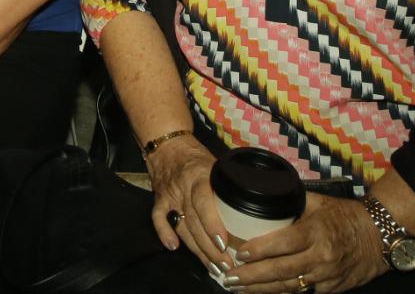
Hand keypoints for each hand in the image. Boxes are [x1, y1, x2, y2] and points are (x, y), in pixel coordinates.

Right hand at [146, 136, 228, 273]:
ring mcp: (169, 195)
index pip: (203, 202)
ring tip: (213, 267)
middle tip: (227, 266)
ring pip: (181, 226)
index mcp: (199, 176)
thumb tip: (256, 208)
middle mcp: (182, 187)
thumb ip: (230, 185)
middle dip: (210, 247)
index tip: (223, 243)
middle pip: (194, 221)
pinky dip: (163, 233)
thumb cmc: (198, 158)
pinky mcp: (159, 201)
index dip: (212, 224)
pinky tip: (173, 247)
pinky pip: (158, 219)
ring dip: (196, 249)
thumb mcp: (218, 165)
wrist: (168, 146)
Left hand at [225, 194, 387, 292]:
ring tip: (237, 288)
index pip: (283, 243)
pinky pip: (302, 293)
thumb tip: (262, 195)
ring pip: (289, 287)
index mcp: (316, 232)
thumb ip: (289, 202)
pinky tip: (262, 293)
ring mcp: (326, 276)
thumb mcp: (317, 202)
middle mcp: (321, 257)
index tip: (239, 253)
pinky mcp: (331, 289)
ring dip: (261, 290)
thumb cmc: (345, 215)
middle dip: (251, 277)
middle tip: (228, 277)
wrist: (379, 237)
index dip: (260, 250)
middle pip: (281, 270)